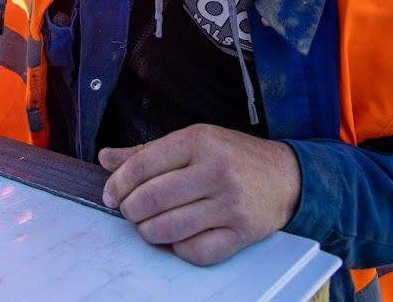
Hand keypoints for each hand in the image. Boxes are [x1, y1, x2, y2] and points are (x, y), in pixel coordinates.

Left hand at [99, 124, 300, 265]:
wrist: (287, 176)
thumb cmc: (234, 156)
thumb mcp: (194, 140)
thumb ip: (147, 152)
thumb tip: (105, 158)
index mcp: (199, 141)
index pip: (142, 166)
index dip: (117, 184)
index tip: (110, 195)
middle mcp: (215, 171)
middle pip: (151, 200)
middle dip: (130, 211)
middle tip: (130, 212)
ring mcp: (231, 204)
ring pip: (169, 229)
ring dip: (148, 232)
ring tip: (148, 226)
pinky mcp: (243, 233)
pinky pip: (196, 251)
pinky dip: (178, 249)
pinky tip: (177, 238)